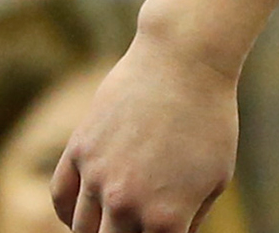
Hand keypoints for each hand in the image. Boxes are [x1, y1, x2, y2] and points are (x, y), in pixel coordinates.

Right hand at [52, 29, 238, 232]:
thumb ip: (188, 219)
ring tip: (111, 223)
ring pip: (82, 230)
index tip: (158, 232)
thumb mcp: (216, 178)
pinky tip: (83, 214)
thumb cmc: (210, 120)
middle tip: (132, 227)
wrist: (184, 62)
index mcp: (166, 218)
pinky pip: (62, 199)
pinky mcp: (78, 151)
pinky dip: (69, 214)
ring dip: (96, 229)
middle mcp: (125, 204)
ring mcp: (97, 179)